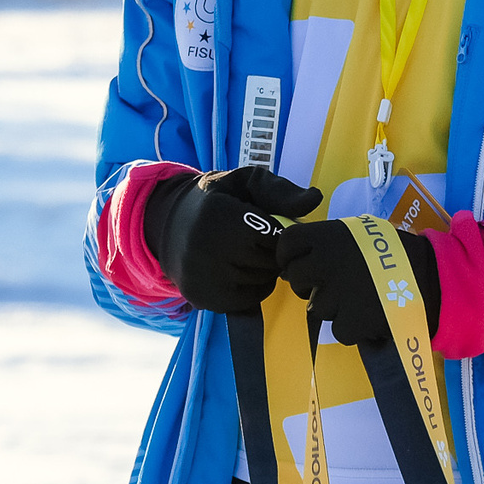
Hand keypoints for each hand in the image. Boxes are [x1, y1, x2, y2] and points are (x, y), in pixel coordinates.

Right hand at [143, 167, 321, 311]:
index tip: (266, 224)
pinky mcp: (202, 298)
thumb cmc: (218, 201)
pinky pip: (248, 300)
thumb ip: (280, 190)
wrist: (169, 227)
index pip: (274, 235)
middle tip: (256, 240)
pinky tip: (239, 271)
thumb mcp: (244, 183)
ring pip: (261, 282)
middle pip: (270, 261)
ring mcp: (201, 277)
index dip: (278, 230)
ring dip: (264, 270)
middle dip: (272, 251)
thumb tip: (315, 200)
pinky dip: (253, 288)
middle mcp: (204, 248)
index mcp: (216, 214)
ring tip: (246, 254)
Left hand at [276, 219, 441, 348]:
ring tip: (359, 299)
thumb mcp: (359, 233)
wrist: (430, 278)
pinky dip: (351, 326)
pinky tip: (369, 314)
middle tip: (328, 285)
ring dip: (333, 307)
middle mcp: (326, 263)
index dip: (288, 255)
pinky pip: (337, 329)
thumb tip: (299, 257)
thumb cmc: (395, 252)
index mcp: (329, 236)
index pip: (287, 242)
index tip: (297, 262)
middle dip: (306, 284)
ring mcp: (336, 294)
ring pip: (316, 307)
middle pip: (295, 277)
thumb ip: (329, 242)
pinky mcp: (349, 321)